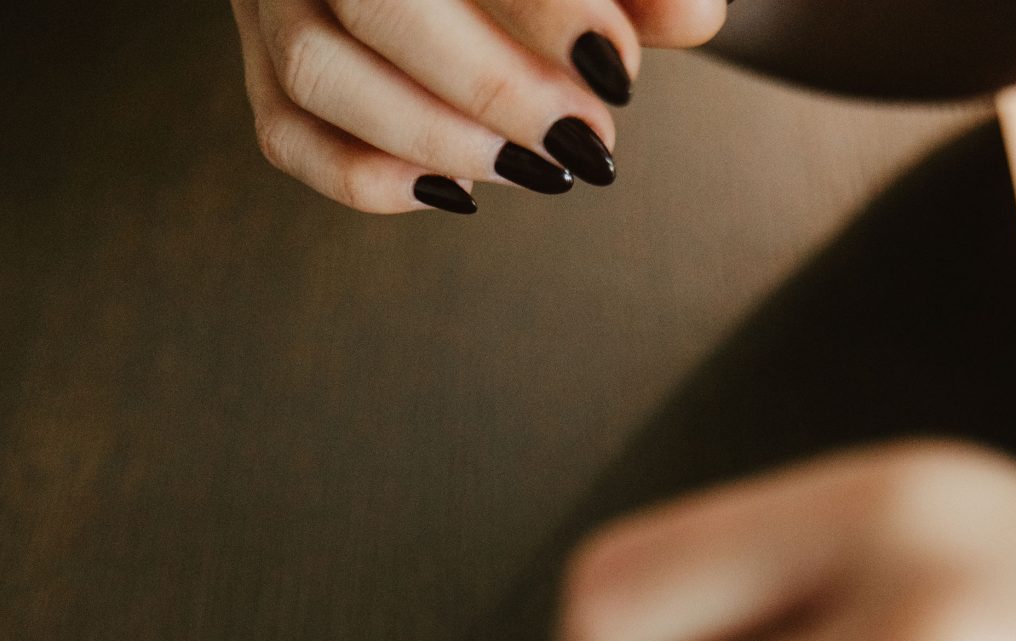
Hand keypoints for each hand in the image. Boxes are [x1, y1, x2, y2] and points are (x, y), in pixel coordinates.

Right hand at [230, 0, 725, 211]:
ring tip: (534, 168)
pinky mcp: (261, 52)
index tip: (613, 63)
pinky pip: (287, 132)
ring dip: (435, 139)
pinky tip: (459, 188)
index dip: (542, 5)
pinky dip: (371, 178)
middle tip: (586, 138)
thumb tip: (694, 16)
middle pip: (373, 0)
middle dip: (491, 87)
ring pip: (315, 69)